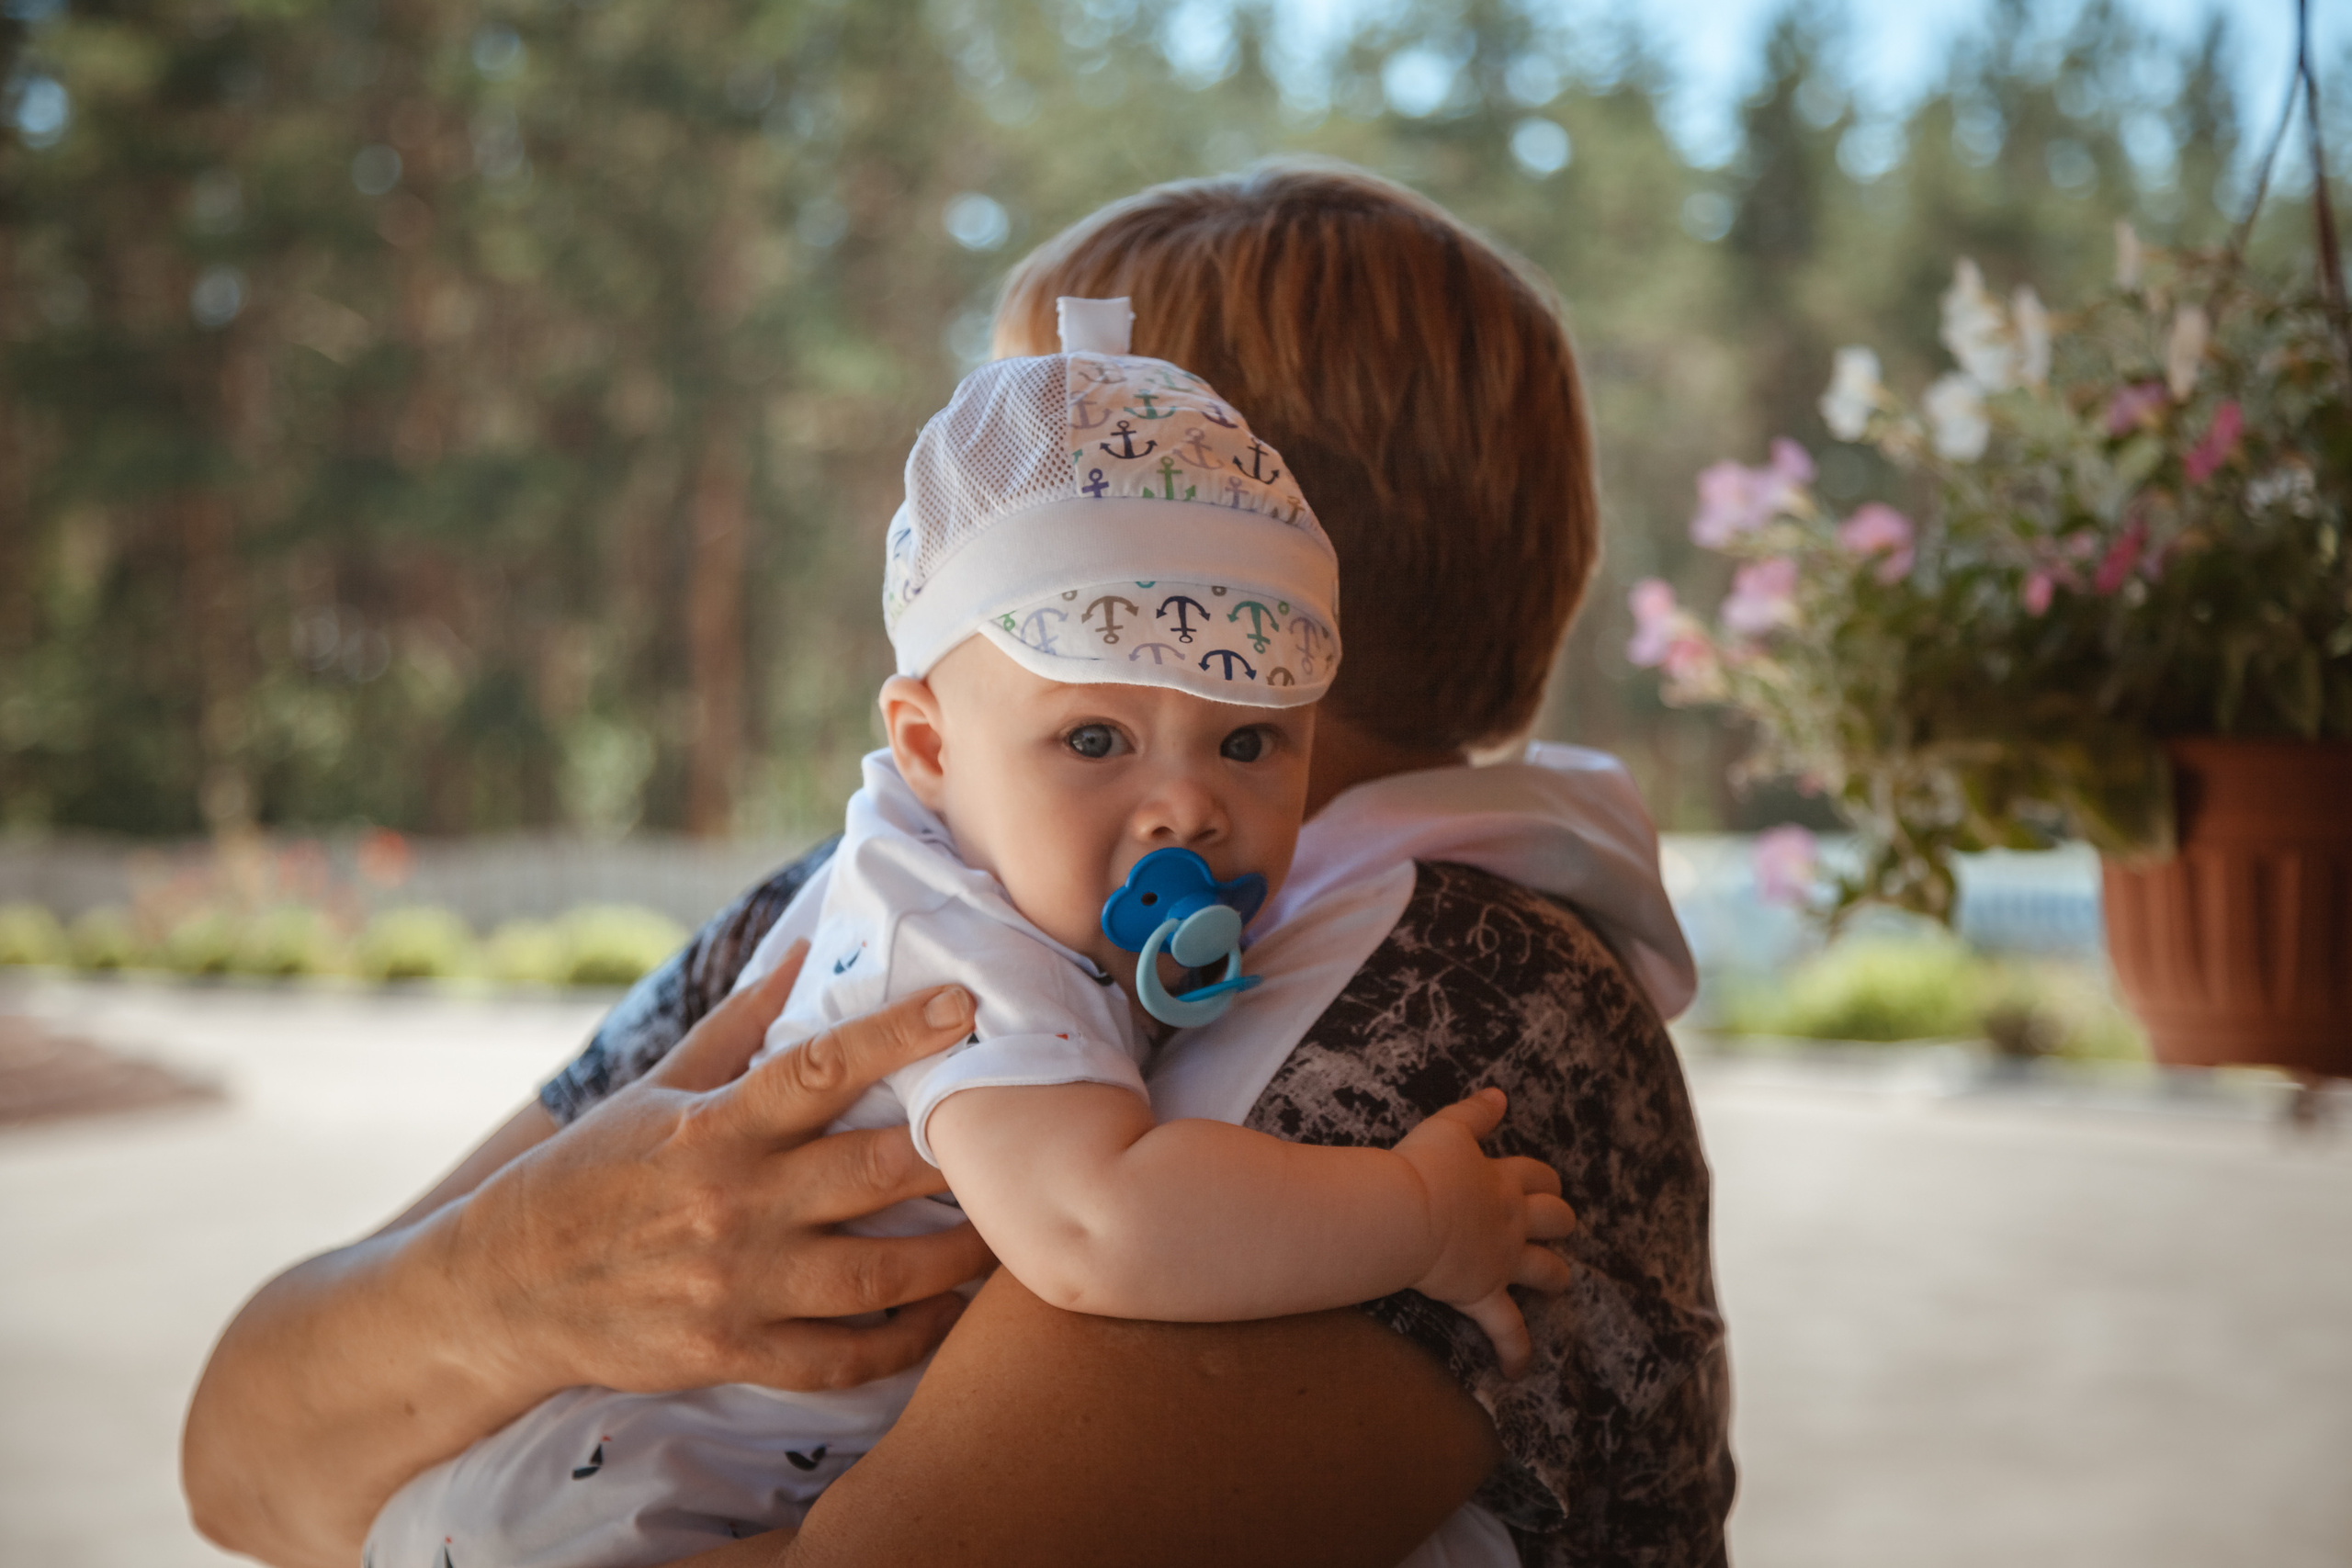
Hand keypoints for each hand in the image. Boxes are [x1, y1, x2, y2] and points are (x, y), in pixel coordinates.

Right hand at [454, 943, 995, 1398]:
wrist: (500, 1293)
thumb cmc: (585, 1178)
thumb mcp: (653, 1089)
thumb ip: (740, 1026)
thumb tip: (810, 949)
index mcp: (713, 1128)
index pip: (817, 1068)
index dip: (895, 1033)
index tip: (962, 1002)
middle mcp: (731, 1204)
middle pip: (873, 1173)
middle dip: (957, 1153)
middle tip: (1022, 1131)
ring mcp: (735, 1284)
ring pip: (877, 1274)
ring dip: (955, 1256)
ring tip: (1008, 1234)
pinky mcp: (732, 1352)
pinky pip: (840, 1356)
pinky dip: (904, 1342)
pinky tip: (948, 1318)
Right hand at [1393, 1088, 1576, 1377]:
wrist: (1404, 1214)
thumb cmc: (1418, 1168)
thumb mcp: (1447, 1128)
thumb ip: (1475, 1111)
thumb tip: (1500, 1093)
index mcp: (1502, 1180)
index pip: (1535, 1174)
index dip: (1542, 1177)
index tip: (1544, 1181)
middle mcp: (1511, 1220)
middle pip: (1555, 1218)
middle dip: (1560, 1222)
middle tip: (1557, 1227)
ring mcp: (1502, 1260)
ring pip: (1547, 1270)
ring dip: (1555, 1276)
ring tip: (1557, 1283)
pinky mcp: (1483, 1294)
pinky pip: (1507, 1329)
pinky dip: (1515, 1350)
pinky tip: (1518, 1370)